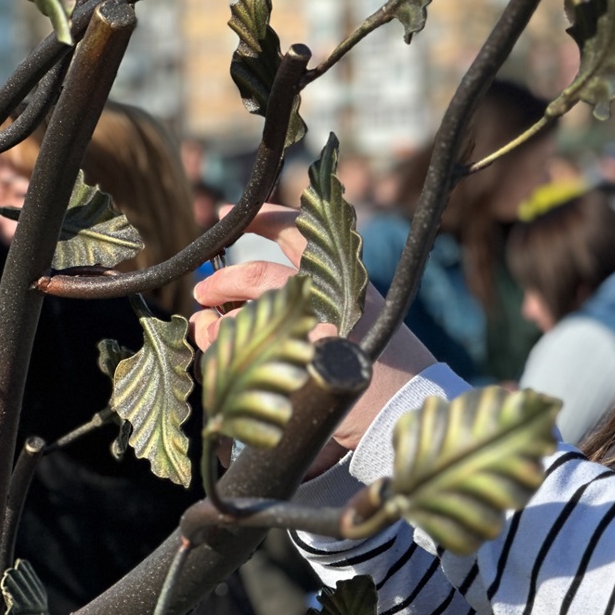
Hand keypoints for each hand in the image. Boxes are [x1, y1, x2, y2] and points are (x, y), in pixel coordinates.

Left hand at [189, 203, 435, 458]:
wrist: (409, 404)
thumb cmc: (389, 365)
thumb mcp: (363, 314)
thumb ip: (319, 296)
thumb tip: (261, 292)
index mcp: (346, 279)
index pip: (299, 232)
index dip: (260, 218)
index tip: (225, 210)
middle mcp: (329, 299)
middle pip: (260, 275)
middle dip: (224, 280)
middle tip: (205, 291)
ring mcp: (315, 335)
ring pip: (250, 315)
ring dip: (220, 323)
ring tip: (208, 330)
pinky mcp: (302, 368)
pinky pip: (249, 356)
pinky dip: (226, 353)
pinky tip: (222, 359)